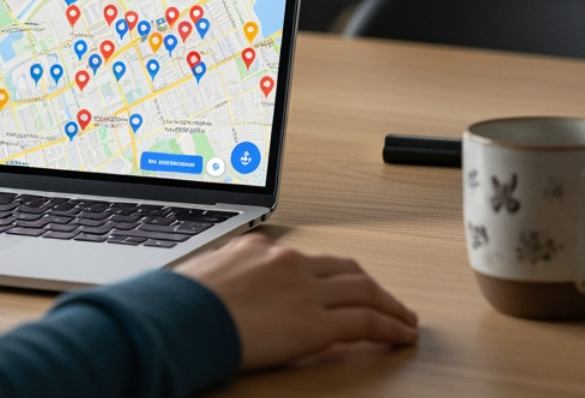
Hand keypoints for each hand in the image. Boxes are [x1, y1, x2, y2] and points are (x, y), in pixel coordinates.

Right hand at [176, 232, 416, 369]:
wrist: (180, 317)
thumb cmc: (181, 303)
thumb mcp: (204, 274)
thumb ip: (228, 274)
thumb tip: (228, 284)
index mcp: (261, 248)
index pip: (310, 259)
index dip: (335, 275)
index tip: (343, 285)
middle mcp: (289, 262)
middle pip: (346, 269)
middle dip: (371, 285)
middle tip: (388, 301)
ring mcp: (305, 290)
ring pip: (365, 291)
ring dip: (390, 305)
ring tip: (404, 319)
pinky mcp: (316, 323)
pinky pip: (365, 322)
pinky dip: (390, 327)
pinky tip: (400, 335)